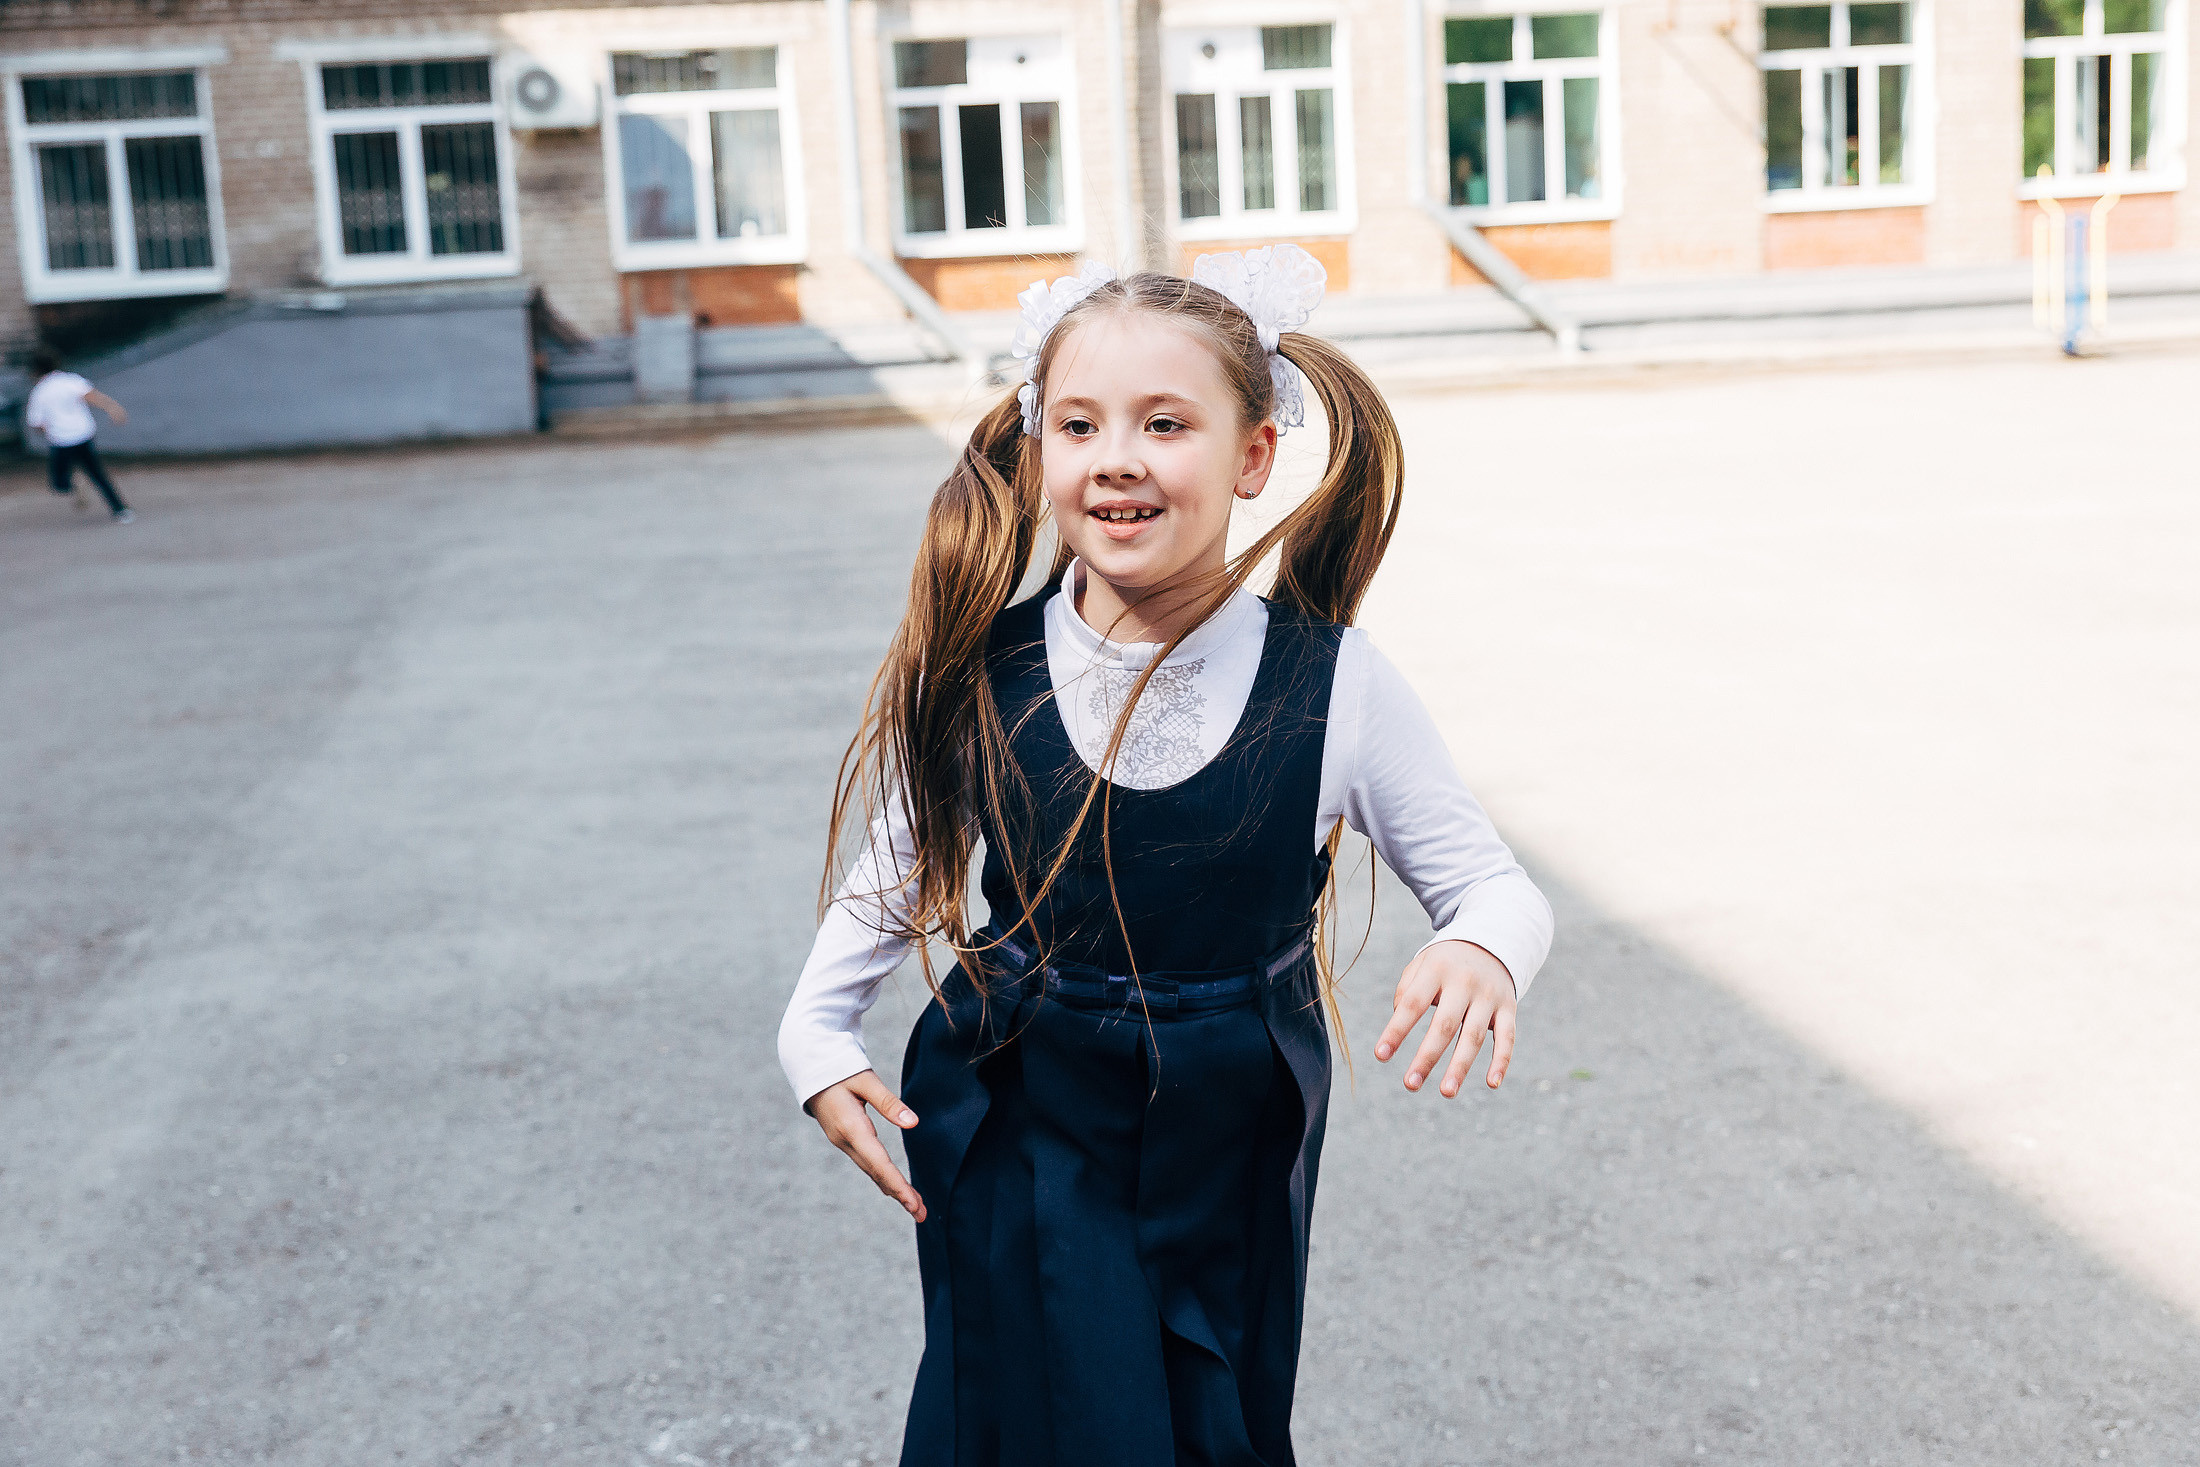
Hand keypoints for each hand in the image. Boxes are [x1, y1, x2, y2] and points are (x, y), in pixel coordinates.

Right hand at [806, 1069, 925, 1222]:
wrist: (811, 1069)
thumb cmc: (840, 1070)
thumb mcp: (866, 1080)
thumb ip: (889, 1102)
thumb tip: (914, 1123)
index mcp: (851, 1127)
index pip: (878, 1163)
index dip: (897, 1184)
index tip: (912, 1203)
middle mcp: (845, 1140)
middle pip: (876, 1173)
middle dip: (899, 1194)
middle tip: (921, 1214)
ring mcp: (843, 1142)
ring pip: (871, 1170)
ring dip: (892, 1188)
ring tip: (914, 1206)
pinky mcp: (844, 1139)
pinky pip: (866, 1163)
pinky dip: (882, 1177)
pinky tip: (893, 1187)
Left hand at [1373, 940, 1516, 1096]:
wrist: (1490, 941)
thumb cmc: (1445, 963)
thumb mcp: (1421, 964)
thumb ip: (1406, 991)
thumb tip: (1398, 1022)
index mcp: (1436, 970)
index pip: (1413, 1004)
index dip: (1396, 1030)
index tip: (1380, 1056)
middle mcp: (1464, 982)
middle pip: (1444, 1024)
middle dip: (1427, 1057)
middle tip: (1410, 1084)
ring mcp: (1488, 996)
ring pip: (1474, 1036)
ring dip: (1460, 1066)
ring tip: (1446, 1092)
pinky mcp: (1508, 1007)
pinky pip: (1508, 1037)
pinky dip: (1502, 1060)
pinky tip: (1492, 1083)